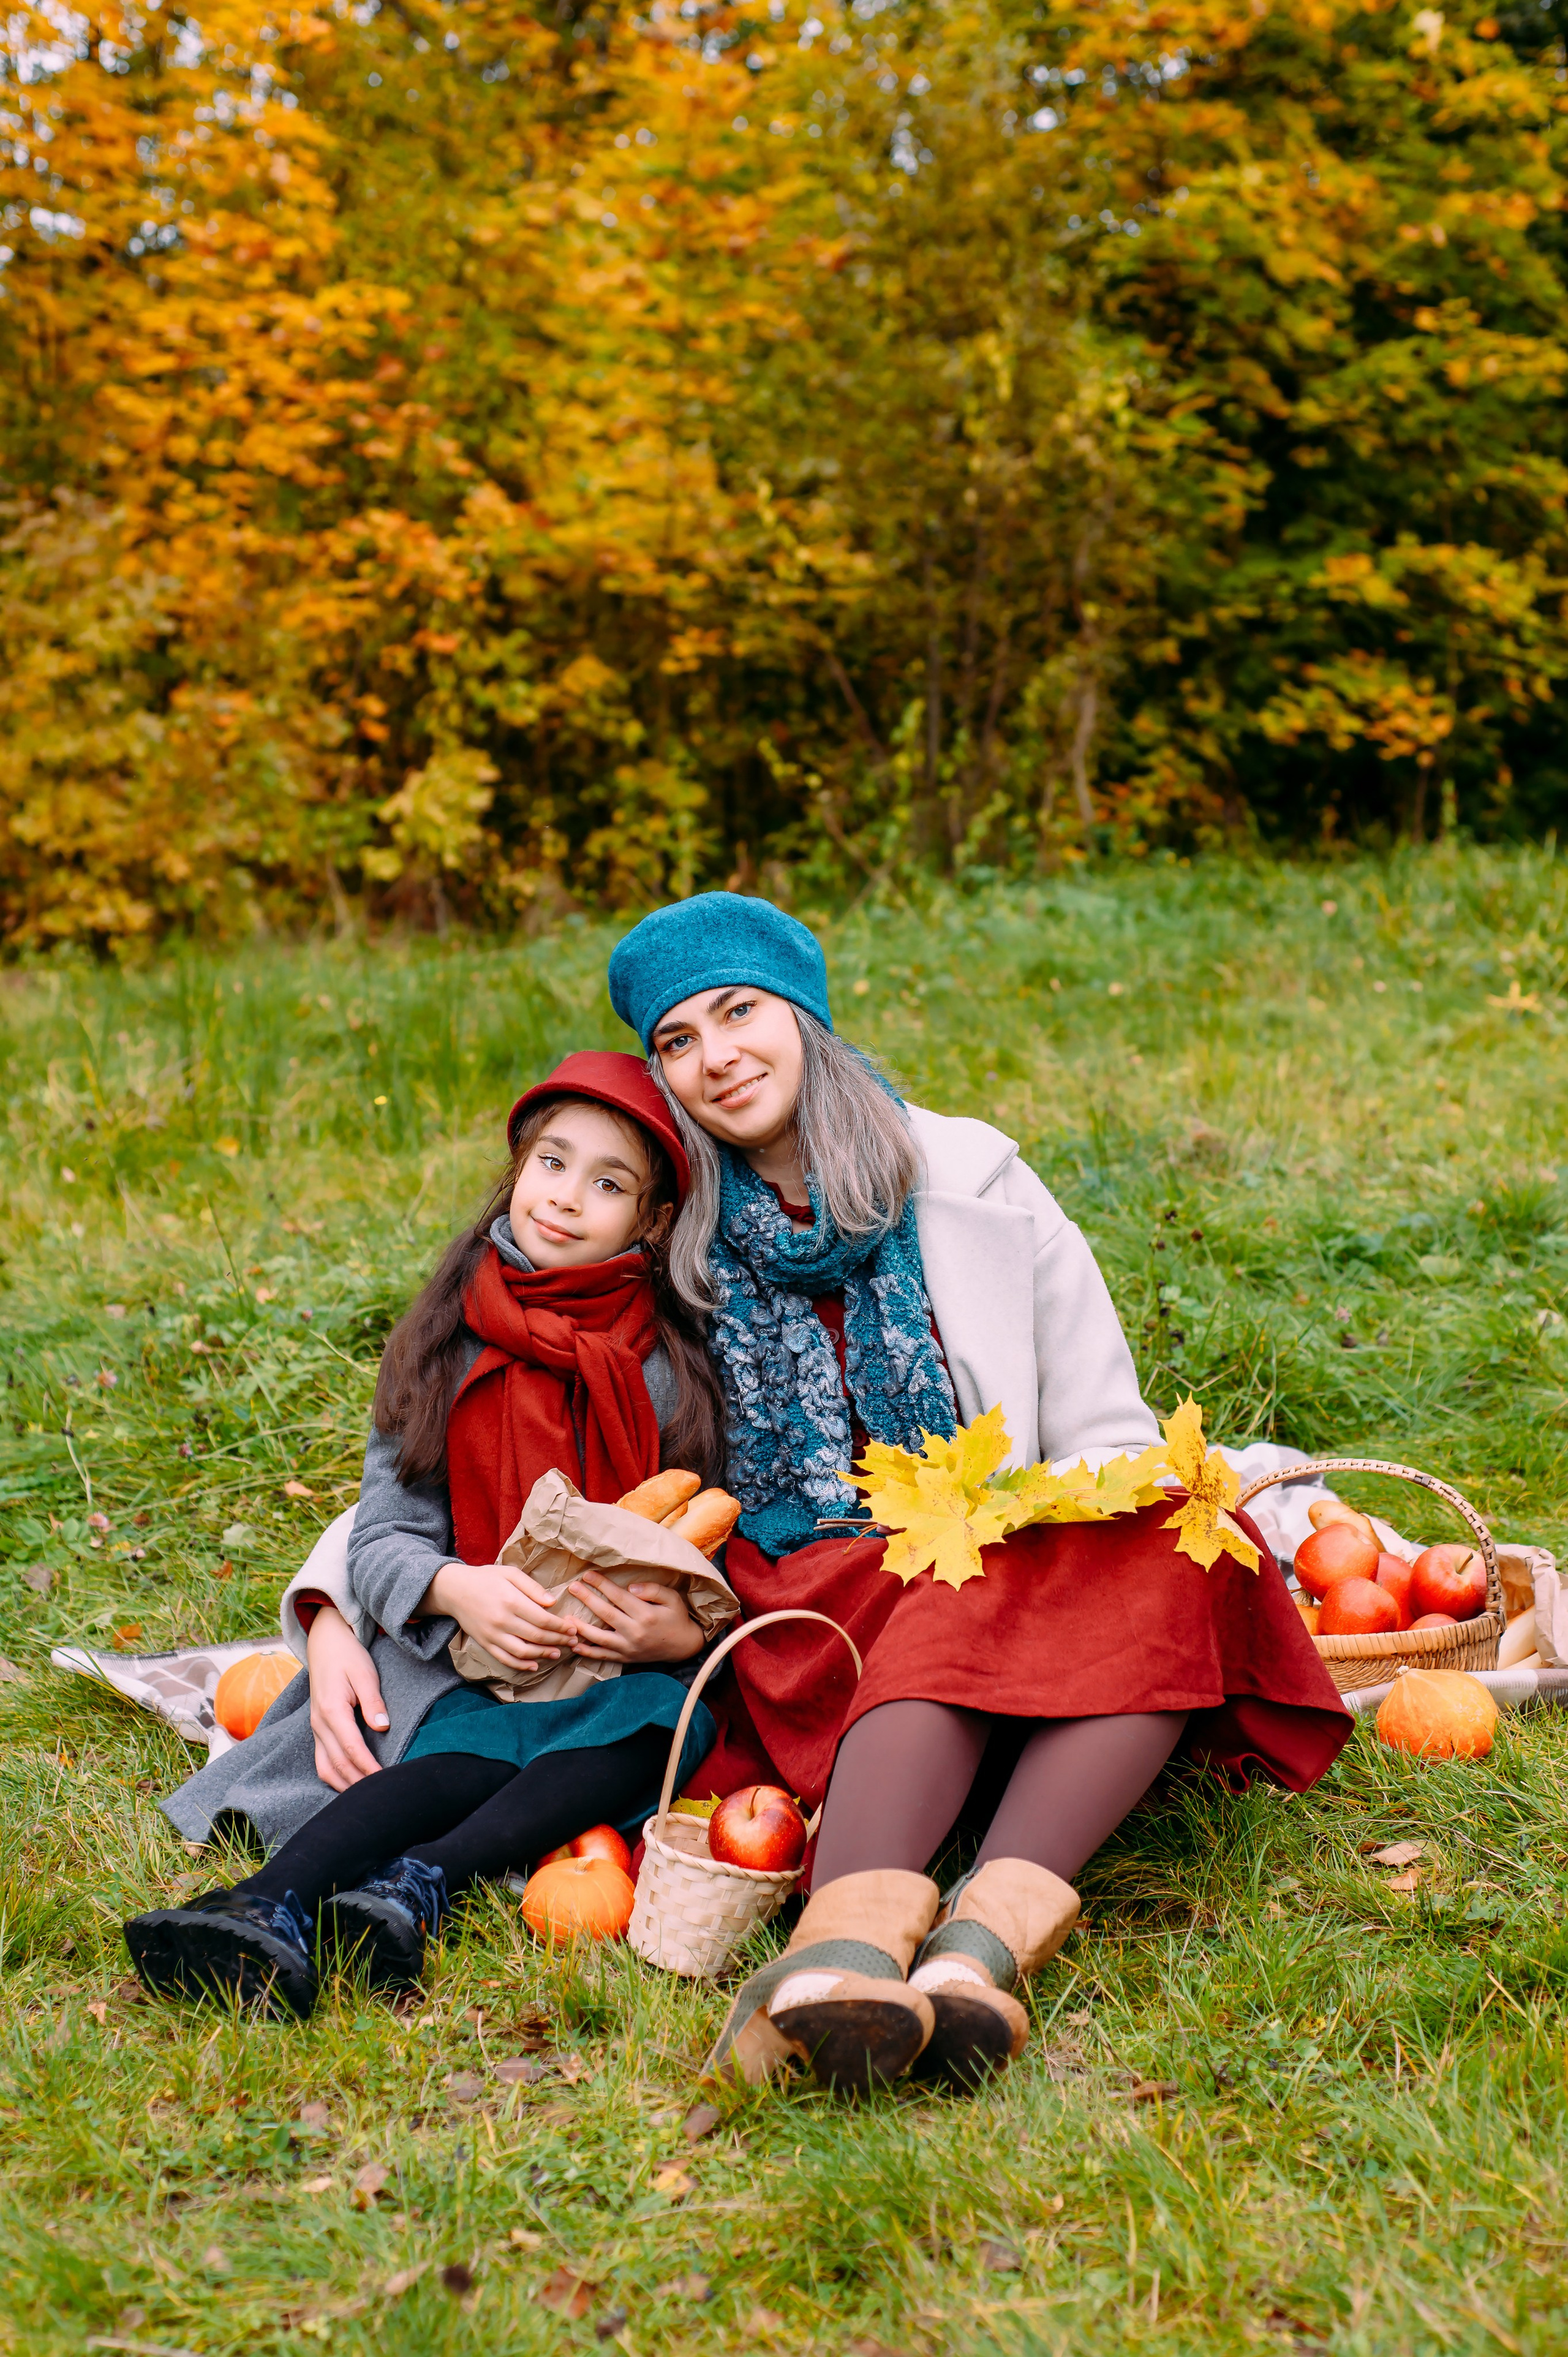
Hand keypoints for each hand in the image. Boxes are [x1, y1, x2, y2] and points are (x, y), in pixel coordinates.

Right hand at [305, 1603, 388, 1791]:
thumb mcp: (364, 1672)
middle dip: (359, 1783)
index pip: (352, 1749)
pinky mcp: (318, 1729)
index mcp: (332, 1710)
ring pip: (325, 1768)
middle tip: (382, 1795)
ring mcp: (315, 1728)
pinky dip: (335, 1776)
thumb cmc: (347, 1656)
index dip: (369, 1768)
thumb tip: (382, 1725)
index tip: (387, 1780)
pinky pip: (322, 1760)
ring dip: (345, 1785)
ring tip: (367, 1797)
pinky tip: (351, 1783)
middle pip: (338, 1764)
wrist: (325, 1643)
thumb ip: (373, 1700)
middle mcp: (319, 1723)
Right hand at [420, 1559, 569, 1673]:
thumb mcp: (510, 1573)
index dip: (561, 1626)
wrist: (454, 1590)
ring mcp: (492, 1635)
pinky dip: (521, 1665)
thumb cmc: (486, 1578)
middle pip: (536, 1636)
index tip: (573, 1628)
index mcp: (511, 1601)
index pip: (543, 1619)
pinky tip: (534, 1665)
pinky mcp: (485, 1643)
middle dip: (558, 1640)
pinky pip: (505, 1659)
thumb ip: (532, 1587)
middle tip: (572, 1641)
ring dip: (543, 1655)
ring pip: (523, 1651)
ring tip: (557, 1653)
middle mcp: (502, 1620)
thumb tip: (552, 1602)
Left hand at [561, 1574, 703, 1664]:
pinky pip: (603, 1656)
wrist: (684, 1646)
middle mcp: (635, 1632)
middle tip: (572, 1587)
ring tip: (566, 1618)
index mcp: (646, 1615)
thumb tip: (630, 1588)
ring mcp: (629, 1647)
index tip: (587, 1575)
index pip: (618, 1597)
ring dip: (581, 1628)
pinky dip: (588, 1652)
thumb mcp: (672, 1599)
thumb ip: (653, 1590)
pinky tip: (574, 1645)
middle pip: (605, 1614)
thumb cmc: (677, 1618)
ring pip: (599, 1638)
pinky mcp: (626, 1657)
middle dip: (587, 1599)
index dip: (602, 1585)